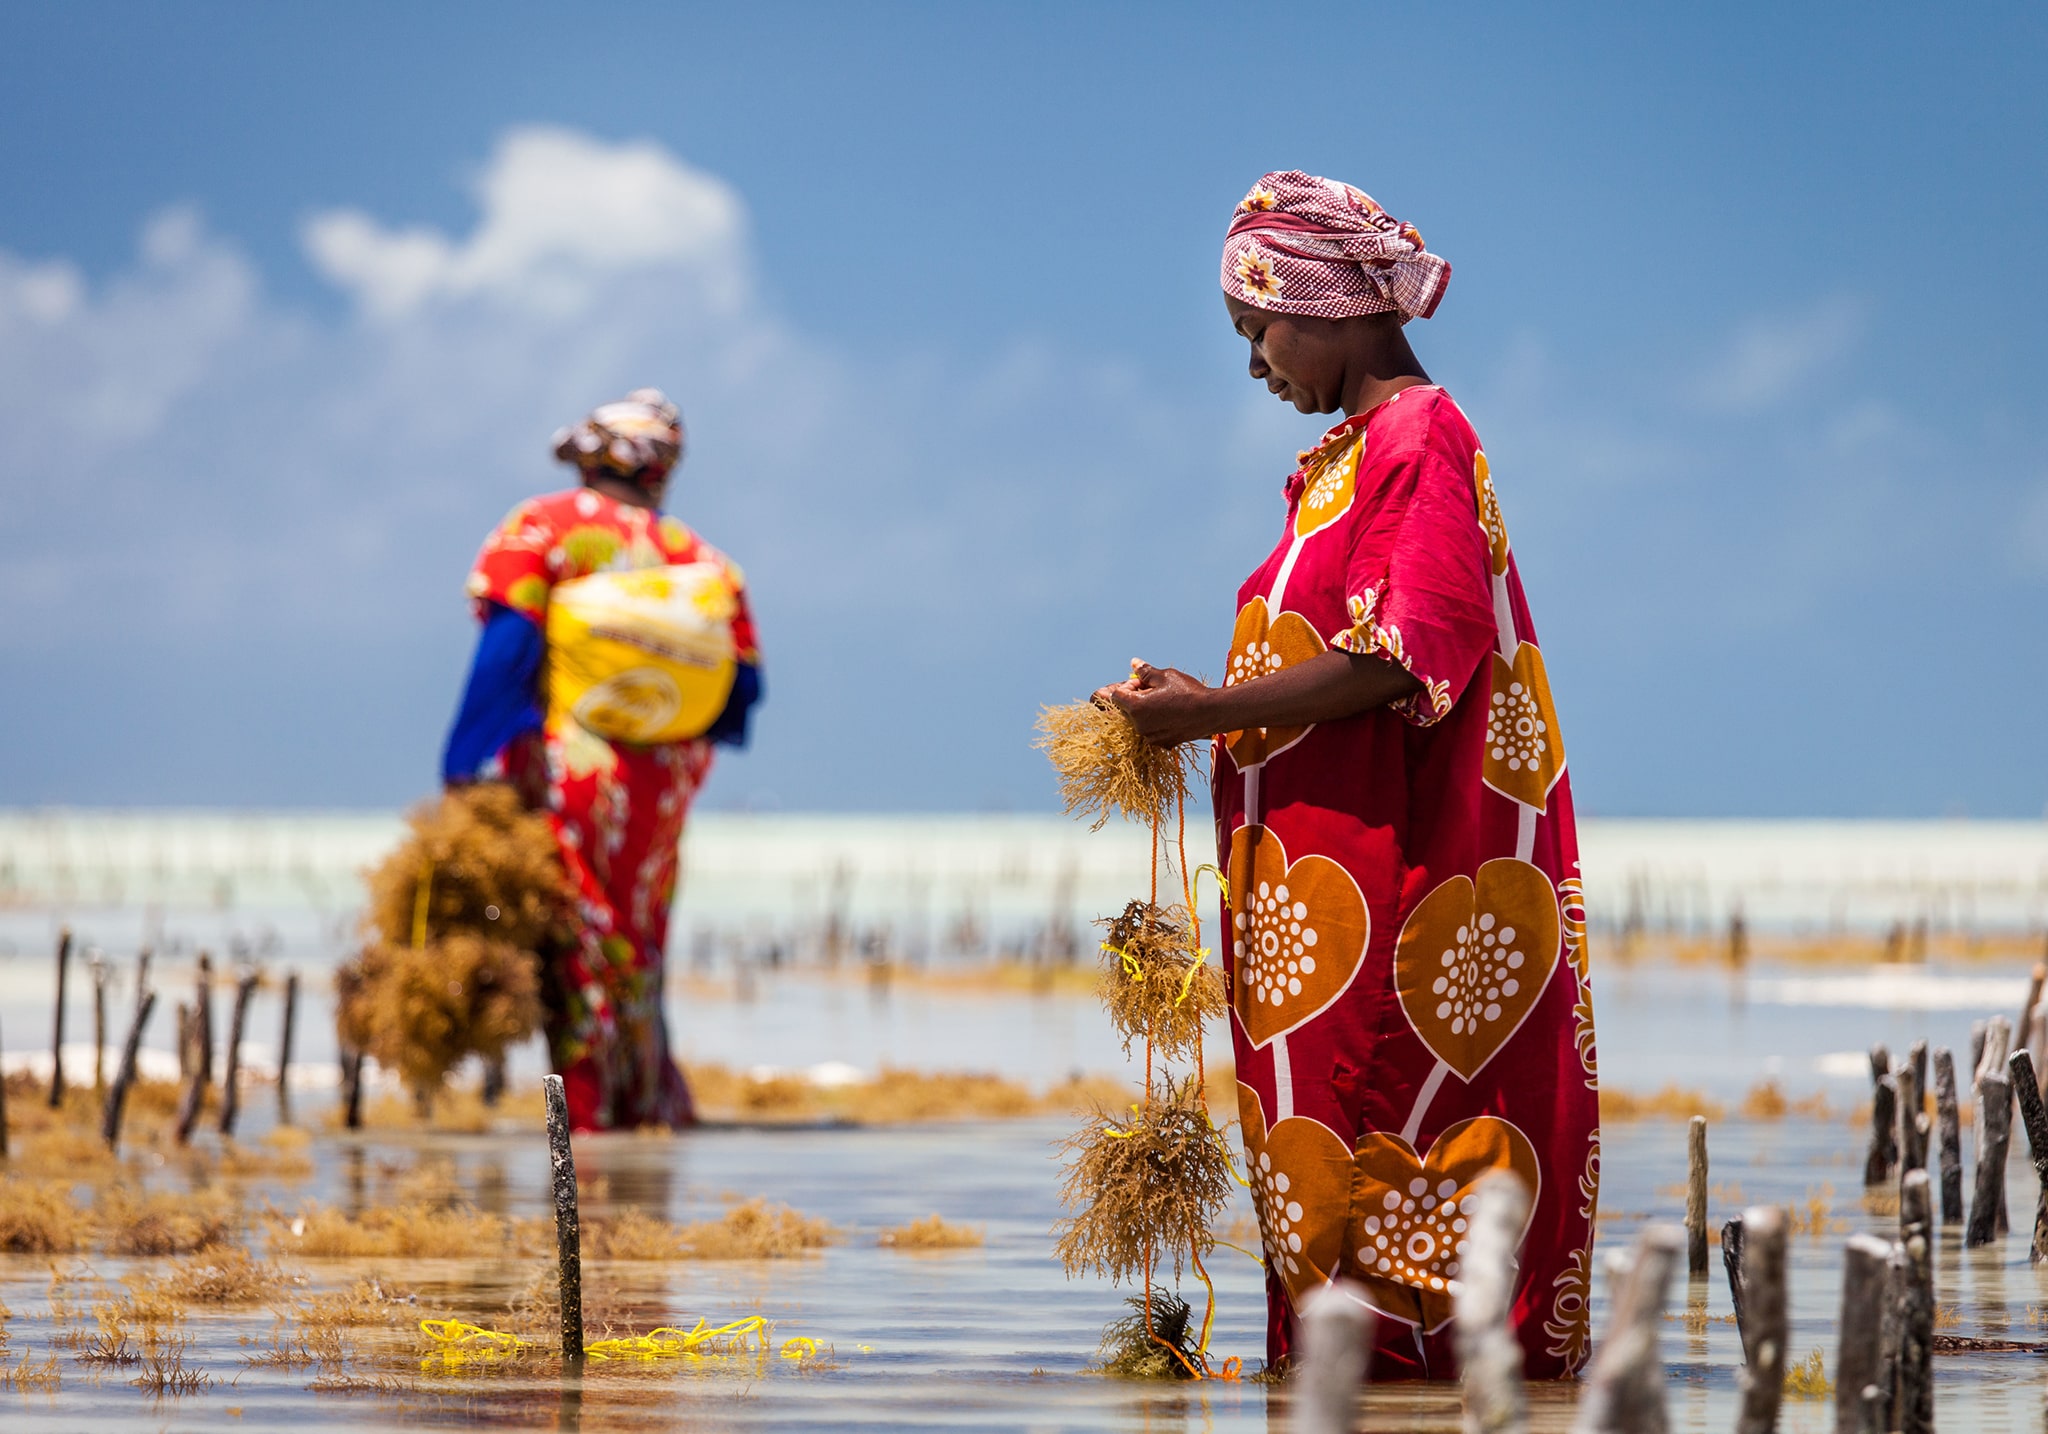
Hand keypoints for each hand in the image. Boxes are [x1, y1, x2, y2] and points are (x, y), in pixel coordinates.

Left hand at [1093, 661, 1218, 746]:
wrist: (1212, 713)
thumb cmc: (1188, 692)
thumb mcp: (1165, 676)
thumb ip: (1145, 671)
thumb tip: (1134, 663)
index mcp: (1136, 707)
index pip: (1116, 696)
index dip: (1127, 686)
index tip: (1141, 682)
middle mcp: (1139, 725)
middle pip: (1126, 709)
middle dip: (1135, 698)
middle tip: (1154, 688)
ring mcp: (1150, 736)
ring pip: (1139, 720)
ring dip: (1146, 710)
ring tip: (1166, 700)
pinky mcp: (1162, 743)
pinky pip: (1152, 730)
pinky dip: (1156, 721)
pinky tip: (1172, 713)